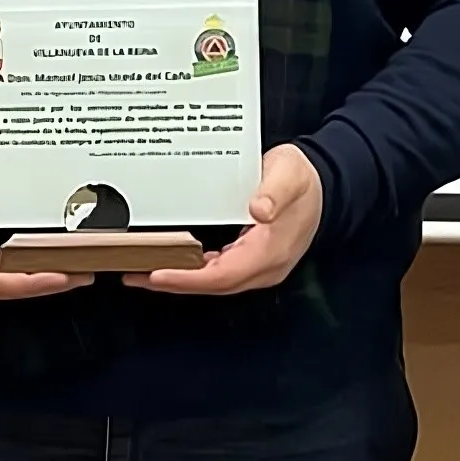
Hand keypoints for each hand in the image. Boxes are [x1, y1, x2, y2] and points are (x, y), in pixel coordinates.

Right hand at [0, 156, 79, 300]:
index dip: (30, 280)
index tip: (62, 273)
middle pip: (6, 290)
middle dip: (45, 283)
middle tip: (83, 271)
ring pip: (5, 289)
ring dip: (39, 282)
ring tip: (75, 269)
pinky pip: (0, 282)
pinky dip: (26, 276)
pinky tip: (48, 265)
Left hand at [131, 144, 321, 295]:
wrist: (324, 186)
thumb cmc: (302, 179)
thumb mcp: (288, 175)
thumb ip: (274, 192)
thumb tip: (259, 210)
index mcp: (271, 251)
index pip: (223, 275)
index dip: (188, 278)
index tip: (158, 274)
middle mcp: (265, 267)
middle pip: (213, 285)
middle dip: (174, 283)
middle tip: (136, 275)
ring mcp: (260, 266)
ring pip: (214, 282)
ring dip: (180, 279)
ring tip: (144, 273)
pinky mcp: (253, 260)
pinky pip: (219, 273)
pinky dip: (194, 272)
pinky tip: (174, 265)